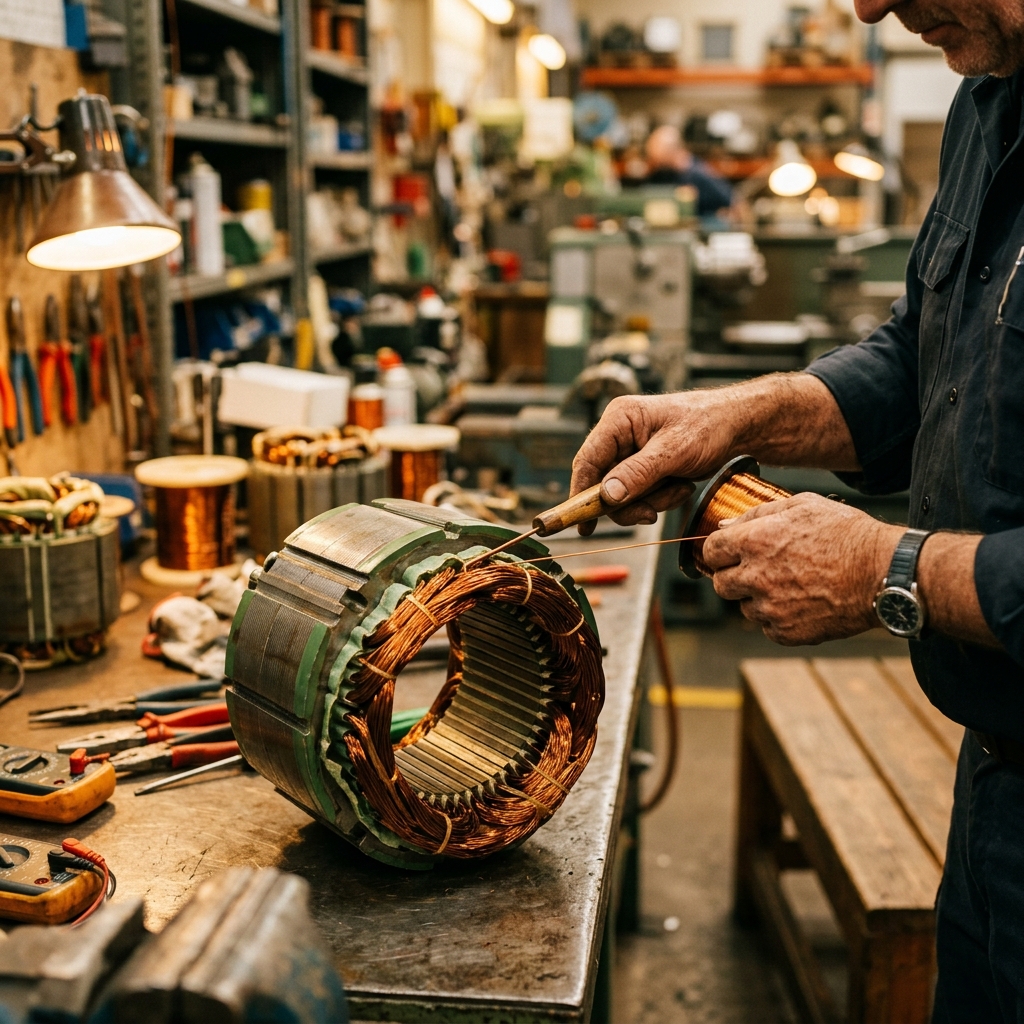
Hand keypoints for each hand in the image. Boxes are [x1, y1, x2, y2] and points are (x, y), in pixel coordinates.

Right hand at [570, 392, 740, 534]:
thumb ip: (638, 473)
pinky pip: (639, 495)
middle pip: (602, 484)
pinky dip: (660, 498)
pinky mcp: (643, 468)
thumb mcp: (674, 451)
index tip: (582, 523)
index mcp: (619, 419)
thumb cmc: (708, 426)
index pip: (587, 460)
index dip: (581, 493)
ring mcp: (630, 453)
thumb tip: (606, 496)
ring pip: (622, 495)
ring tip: (678, 488)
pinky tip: (680, 485)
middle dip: (630, 502)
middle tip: (652, 513)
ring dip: (651, 501)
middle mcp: (619, 435)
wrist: (737, 428)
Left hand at [701, 493, 902, 644]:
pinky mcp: (786, 632)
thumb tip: (725, 524)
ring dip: (757, 598)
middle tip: (758, 570)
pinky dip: (778, 618)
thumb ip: (757, 513)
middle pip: (720, 583)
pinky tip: (802, 602)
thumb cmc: (847, 534)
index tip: (729, 552)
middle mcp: (755, 577)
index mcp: (754, 541)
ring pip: (744, 607)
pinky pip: (768, 627)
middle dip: (733, 576)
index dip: (719, 550)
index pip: (710, 550)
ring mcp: (770, 608)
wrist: (884, 573)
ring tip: (790, 584)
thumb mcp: (802, 506)